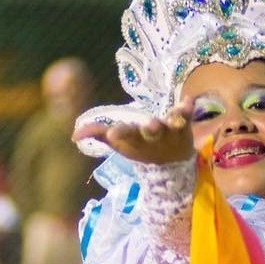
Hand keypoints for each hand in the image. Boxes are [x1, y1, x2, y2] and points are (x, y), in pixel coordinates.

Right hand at [72, 98, 194, 163]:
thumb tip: (74, 134)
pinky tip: (189, 100)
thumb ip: (98, 134)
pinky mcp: (184, 124)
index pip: (125, 135)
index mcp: (135, 139)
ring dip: (173, 120)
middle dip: (150, 128)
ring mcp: (171, 130)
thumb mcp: (119, 143)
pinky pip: (187, 115)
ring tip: (174, 115)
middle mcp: (154, 135)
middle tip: (148, 124)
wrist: (171, 163)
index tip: (113, 133)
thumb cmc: (140, 148)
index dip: (119, 134)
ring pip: (172, 124)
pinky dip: (188, 108)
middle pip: (151, 131)